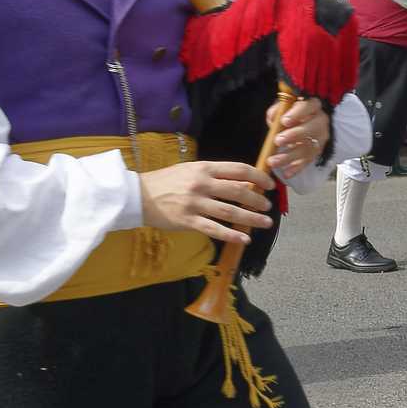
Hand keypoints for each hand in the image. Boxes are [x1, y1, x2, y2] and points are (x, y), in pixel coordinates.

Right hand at [139, 159, 273, 244]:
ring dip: (251, 218)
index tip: (269, 184)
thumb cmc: (165, 182)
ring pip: (230, 211)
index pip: (239, 169)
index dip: (258, 177)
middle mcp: (201, 184)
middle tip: (268, 206)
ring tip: (265, 222)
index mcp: (204, 168)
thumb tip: (241, 182)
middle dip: (257, 199)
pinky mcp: (188, 220)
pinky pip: (214, 229)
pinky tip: (244, 239)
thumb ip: (213, 175)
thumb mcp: (190, 170)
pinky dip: (231, 235)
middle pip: (238, 191)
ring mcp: (195, 203)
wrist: (137, 195)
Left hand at [267, 97, 330, 181]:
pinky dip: (297, 168)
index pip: (308, 107)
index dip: (297, 114)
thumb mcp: (285, 106)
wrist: (308, 119)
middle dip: (294, 136)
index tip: (284, 121)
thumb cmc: (294, 111)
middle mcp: (320, 121)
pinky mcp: (316, 151)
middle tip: (278, 141)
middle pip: (311, 129)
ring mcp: (320, 138)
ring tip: (273, 161)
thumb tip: (274, 120)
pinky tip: (286, 173)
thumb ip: (278, 110)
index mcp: (313, 106)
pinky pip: (308, 161)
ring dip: (290, 156)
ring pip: (308, 148)